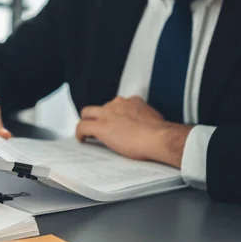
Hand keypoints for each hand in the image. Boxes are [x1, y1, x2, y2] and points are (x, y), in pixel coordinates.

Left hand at [75, 96, 192, 167]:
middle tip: (97, 126)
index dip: (113, 114)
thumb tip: (144, 126)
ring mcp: (107, 114)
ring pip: (87, 113)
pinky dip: (80, 133)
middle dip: (97, 116)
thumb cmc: (160, 133)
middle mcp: (118, 104)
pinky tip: (81, 139)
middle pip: (100, 107)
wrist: (159, 138)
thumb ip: (144, 118)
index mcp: (132, 101)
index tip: (114, 122)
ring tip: (86, 133)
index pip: (117, 104)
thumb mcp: (153, 118)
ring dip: (87, 122)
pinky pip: (82, 126)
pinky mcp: (100, 126)